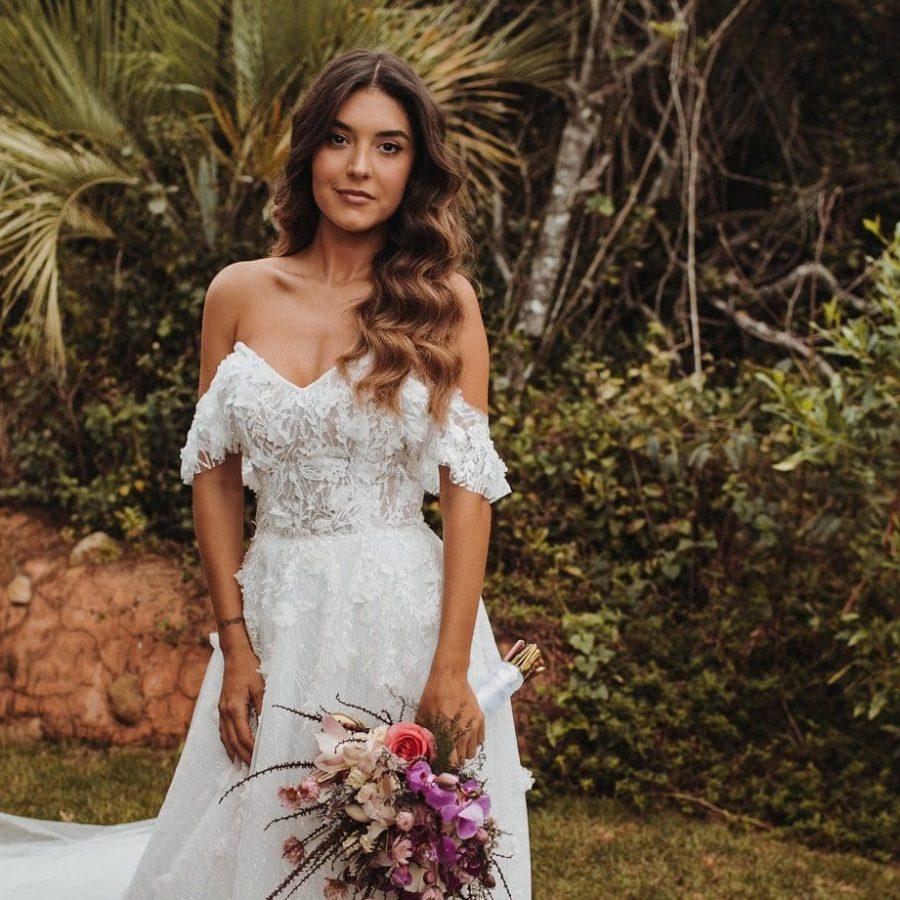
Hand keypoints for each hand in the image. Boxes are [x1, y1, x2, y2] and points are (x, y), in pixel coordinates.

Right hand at [218, 645, 264, 766]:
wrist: (234, 654)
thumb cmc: (249, 668)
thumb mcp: (261, 687)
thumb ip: (263, 707)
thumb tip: (267, 726)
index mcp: (234, 708)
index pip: (243, 737)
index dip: (251, 750)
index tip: (260, 760)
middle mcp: (225, 712)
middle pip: (233, 741)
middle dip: (242, 756)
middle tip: (252, 771)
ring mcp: (221, 710)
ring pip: (225, 737)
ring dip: (233, 752)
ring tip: (241, 766)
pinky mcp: (221, 707)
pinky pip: (222, 730)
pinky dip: (227, 742)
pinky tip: (231, 748)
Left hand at [416, 673, 484, 767]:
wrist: (450, 676)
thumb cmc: (433, 695)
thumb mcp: (423, 715)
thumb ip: (424, 735)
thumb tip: (421, 749)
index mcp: (448, 735)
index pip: (451, 763)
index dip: (444, 765)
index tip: (439, 762)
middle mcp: (464, 735)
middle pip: (462, 760)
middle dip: (454, 759)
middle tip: (446, 753)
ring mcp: (474, 727)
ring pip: (472, 752)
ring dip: (464, 752)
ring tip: (456, 745)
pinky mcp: (480, 719)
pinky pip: (480, 740)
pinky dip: (474, 742)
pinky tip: (465, 736)